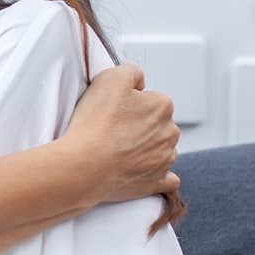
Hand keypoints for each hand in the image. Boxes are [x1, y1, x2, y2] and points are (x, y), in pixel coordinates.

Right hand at [64, 64, 179, 205]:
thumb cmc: (95, 122)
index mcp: (162, 105)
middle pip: (157, 124)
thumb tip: (139, 81)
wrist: (84, 165)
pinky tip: (145, 172)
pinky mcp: (156, 182)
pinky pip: (167, 179)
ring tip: (118, 152)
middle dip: (140, 126)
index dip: (129, 104)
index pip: (149, 99)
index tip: (112, 111)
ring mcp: (164, 159)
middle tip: (112, 131)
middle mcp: (170, 132)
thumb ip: (131, 71)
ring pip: (161, 149)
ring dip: (146, 149)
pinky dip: (158, 175)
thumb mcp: (109, 78)